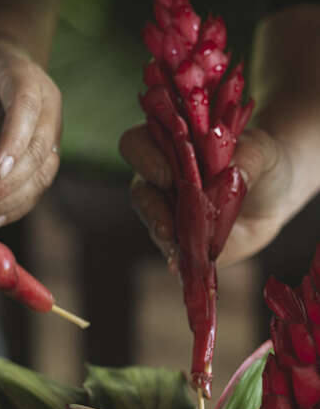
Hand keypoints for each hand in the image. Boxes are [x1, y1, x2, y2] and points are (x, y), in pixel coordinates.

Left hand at [0, 38, 61, 228]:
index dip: (15, 142)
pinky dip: (19, 205)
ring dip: (14, 200)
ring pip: (43, 174)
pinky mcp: (49, 156)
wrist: (9, 67)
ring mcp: (54, 135)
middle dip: (9, 183)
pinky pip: (39, 185)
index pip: (27, 111)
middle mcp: (50, 110)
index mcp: (28, 81)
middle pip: (39, 151)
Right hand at [120, 123, 295, 267]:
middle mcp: (158, 179)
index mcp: (167, 145)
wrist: (273, 193)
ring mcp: (166, 212)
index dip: (145, 160)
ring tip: (185, 247)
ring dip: (168, 236)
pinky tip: (192, 264)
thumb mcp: (262, 150)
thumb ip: (247, 155)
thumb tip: (232, 173)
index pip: (135, 146)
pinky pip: (173, 252)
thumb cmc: (260, 160)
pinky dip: (182, 258)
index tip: (169, 174)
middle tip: (170, 223)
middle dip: (152, 209)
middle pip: (139, 192)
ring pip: (153, 225)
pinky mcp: (181, 241)